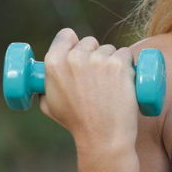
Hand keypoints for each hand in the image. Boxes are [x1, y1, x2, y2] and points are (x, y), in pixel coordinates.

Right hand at [39, 28, 138, 150]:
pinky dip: (128, 64)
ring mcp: (98, 60)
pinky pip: (126, 54)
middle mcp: (75, 58)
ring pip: (109, 49)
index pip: (66, 35)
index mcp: (54, 63)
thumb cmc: (77, 123)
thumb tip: (44, 79)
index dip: (73, 42)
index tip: (80, 50)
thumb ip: (46, 87)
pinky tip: (125, 80)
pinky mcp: (119, 64)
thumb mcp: (50, 105)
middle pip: (89, 42)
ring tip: (111, 85)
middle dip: (95, 54)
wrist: (102, 136)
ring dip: (112, 60)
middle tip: (98, 76)